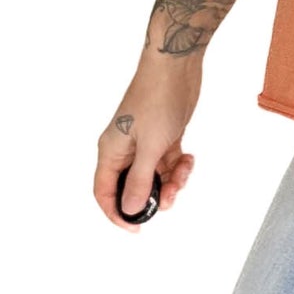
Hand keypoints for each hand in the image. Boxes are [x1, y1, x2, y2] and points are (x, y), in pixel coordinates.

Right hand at [96, 54, 199, 228]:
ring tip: (184, 170)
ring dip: (171, 180)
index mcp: (110, 152)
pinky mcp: (162, 137)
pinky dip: (179, 166)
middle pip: (132, 188)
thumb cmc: (157, 99)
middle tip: (171, 195)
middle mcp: (123, 150)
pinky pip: (168, 163)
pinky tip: (188, 157)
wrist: (175, 67)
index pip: (104, 192)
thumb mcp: (150, 147)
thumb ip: (140, 180)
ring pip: (154, 177)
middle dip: (153, 196)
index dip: (117, 213)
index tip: (137, 226)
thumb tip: (130, 208)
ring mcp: (143, 143)